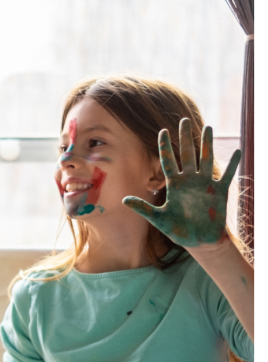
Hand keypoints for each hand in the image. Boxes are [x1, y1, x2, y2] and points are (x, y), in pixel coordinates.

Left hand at [123, 119, 240, 247]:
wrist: (199, 241)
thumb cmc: (178, 230)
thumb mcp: (158, 219)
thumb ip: (143, 208)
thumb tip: (124, 199)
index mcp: (174, 185)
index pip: (168, 161)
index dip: (165, 146)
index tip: (162, 130)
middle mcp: (189, 181)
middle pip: (187, 154)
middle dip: (185, 138)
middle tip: (183, 120)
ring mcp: (205, 184)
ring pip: (206, 159)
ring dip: (207, 144)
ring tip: (207, 128)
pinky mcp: (219, 192)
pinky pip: (227, 175)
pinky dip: (232, 164)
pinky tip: (238, 151)